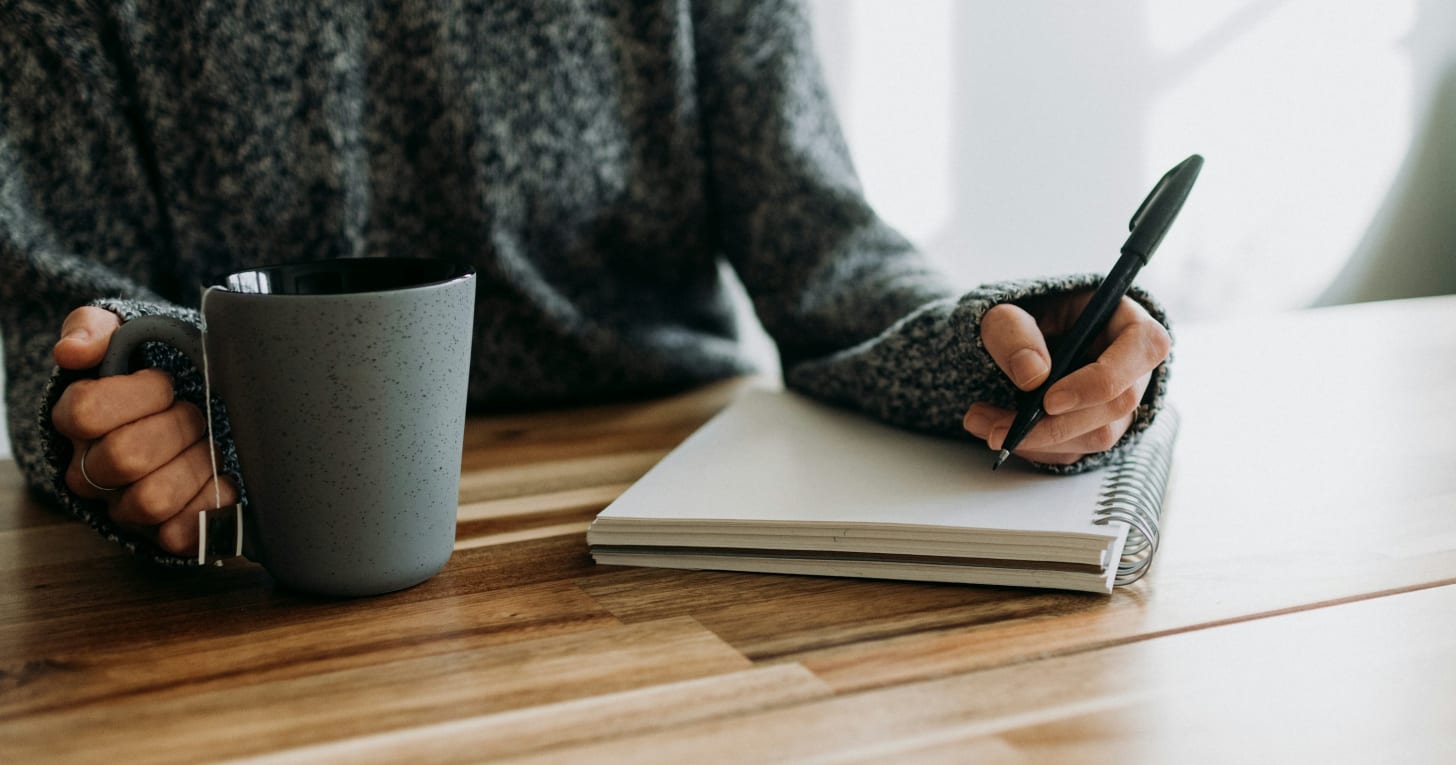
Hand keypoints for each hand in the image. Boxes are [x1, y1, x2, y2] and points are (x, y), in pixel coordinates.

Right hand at [51, 307, 237, 554]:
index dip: (138, 393)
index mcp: (75, 421)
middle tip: (196, 412)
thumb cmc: (154, 373)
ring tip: (208, 443)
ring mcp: (124, 504)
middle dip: (177, 426)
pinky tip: (224, 479)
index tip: (166, 382)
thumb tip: (73, 350)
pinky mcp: (163, 531)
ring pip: (152, 500)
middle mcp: (91, 470)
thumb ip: (94, 328)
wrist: (190, 406)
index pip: (86, 412)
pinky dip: (211, 504)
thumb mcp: (123, 335)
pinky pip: (181, 533)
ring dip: (195, 464)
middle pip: (124, 457)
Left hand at [962, 294, 1169, 465]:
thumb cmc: (1019, 315)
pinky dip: (1034, 448)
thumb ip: (1013, 332)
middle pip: (1118, 405)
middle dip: (1055, 424)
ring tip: (981, 423)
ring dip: (1037, 440)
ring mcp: (1118, 402)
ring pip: (1097, 437)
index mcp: (1126, 321)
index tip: (1049, 400)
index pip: (1145, 347)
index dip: (1101, 380)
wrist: (1009, 341)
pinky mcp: (1096, 428)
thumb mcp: (1003, 311)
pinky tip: (999, 430)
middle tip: (998, 428)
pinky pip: (1075, 451)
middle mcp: (1133, 366)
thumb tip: (1033, 374)